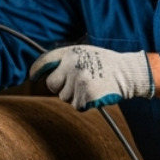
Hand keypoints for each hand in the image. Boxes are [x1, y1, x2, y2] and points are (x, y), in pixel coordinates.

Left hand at [28, 45, 154, 109]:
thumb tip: (43, 74)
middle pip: (51, 85)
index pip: (44, 62)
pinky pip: (77, 105)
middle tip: (76, 84)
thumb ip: (65, 60)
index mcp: (70, 53)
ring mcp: (78, 82)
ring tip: (90, 86)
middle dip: (60, 87)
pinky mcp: (86, 95)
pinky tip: (95, 94)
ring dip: (75, 96)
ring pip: (64, 97)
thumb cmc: (105, 64)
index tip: (32, 77)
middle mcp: (72, 66)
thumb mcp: (84, 53)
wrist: (127, 74)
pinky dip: (84, 103)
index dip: (36, 71)